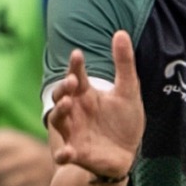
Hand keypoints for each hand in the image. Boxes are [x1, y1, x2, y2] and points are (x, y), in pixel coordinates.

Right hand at [47, 34, 142, 183]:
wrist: (127, 154)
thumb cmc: (124, 122)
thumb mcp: (128, 91)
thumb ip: (124, 63)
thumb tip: (120, 31)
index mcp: (85, 94)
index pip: (76, 75)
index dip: (75, 65)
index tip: (78, 54)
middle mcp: (75, 111)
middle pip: (60, 95)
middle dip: (62, 88)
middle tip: (72, 81)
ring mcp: (73, 132)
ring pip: (56, 120)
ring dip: (58, 112)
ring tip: (66, 104)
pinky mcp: (76, 153)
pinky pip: (63, 154)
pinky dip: (62, 154)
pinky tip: (65, 152)